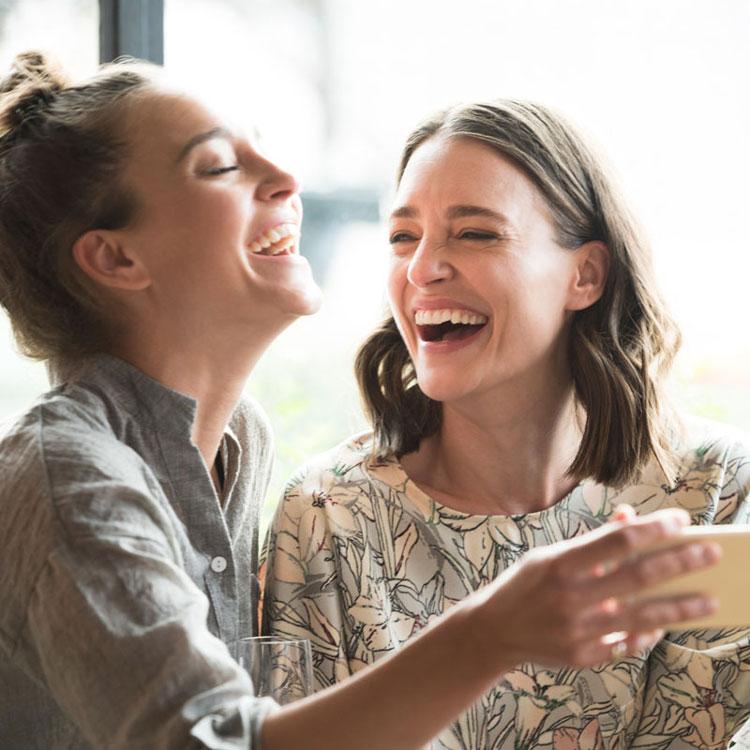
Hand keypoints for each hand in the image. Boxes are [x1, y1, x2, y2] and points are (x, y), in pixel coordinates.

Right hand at [470, 506, 719, 667]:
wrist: (492, 631)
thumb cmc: (525, 585)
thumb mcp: (550, 556)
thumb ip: (593, 542)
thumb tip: (631, 518)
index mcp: (560, 564)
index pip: (617, 541)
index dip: (653, 529)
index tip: (681, 520)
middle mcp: (569, 597)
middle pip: (637, 577)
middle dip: (679, 563)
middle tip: (710, 553)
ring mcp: (576, 630)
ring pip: (641, 616)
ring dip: (681, 607)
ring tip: (710, 599)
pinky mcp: (581, 657)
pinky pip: (626, 644)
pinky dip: (649, 633)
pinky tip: (667, 624)